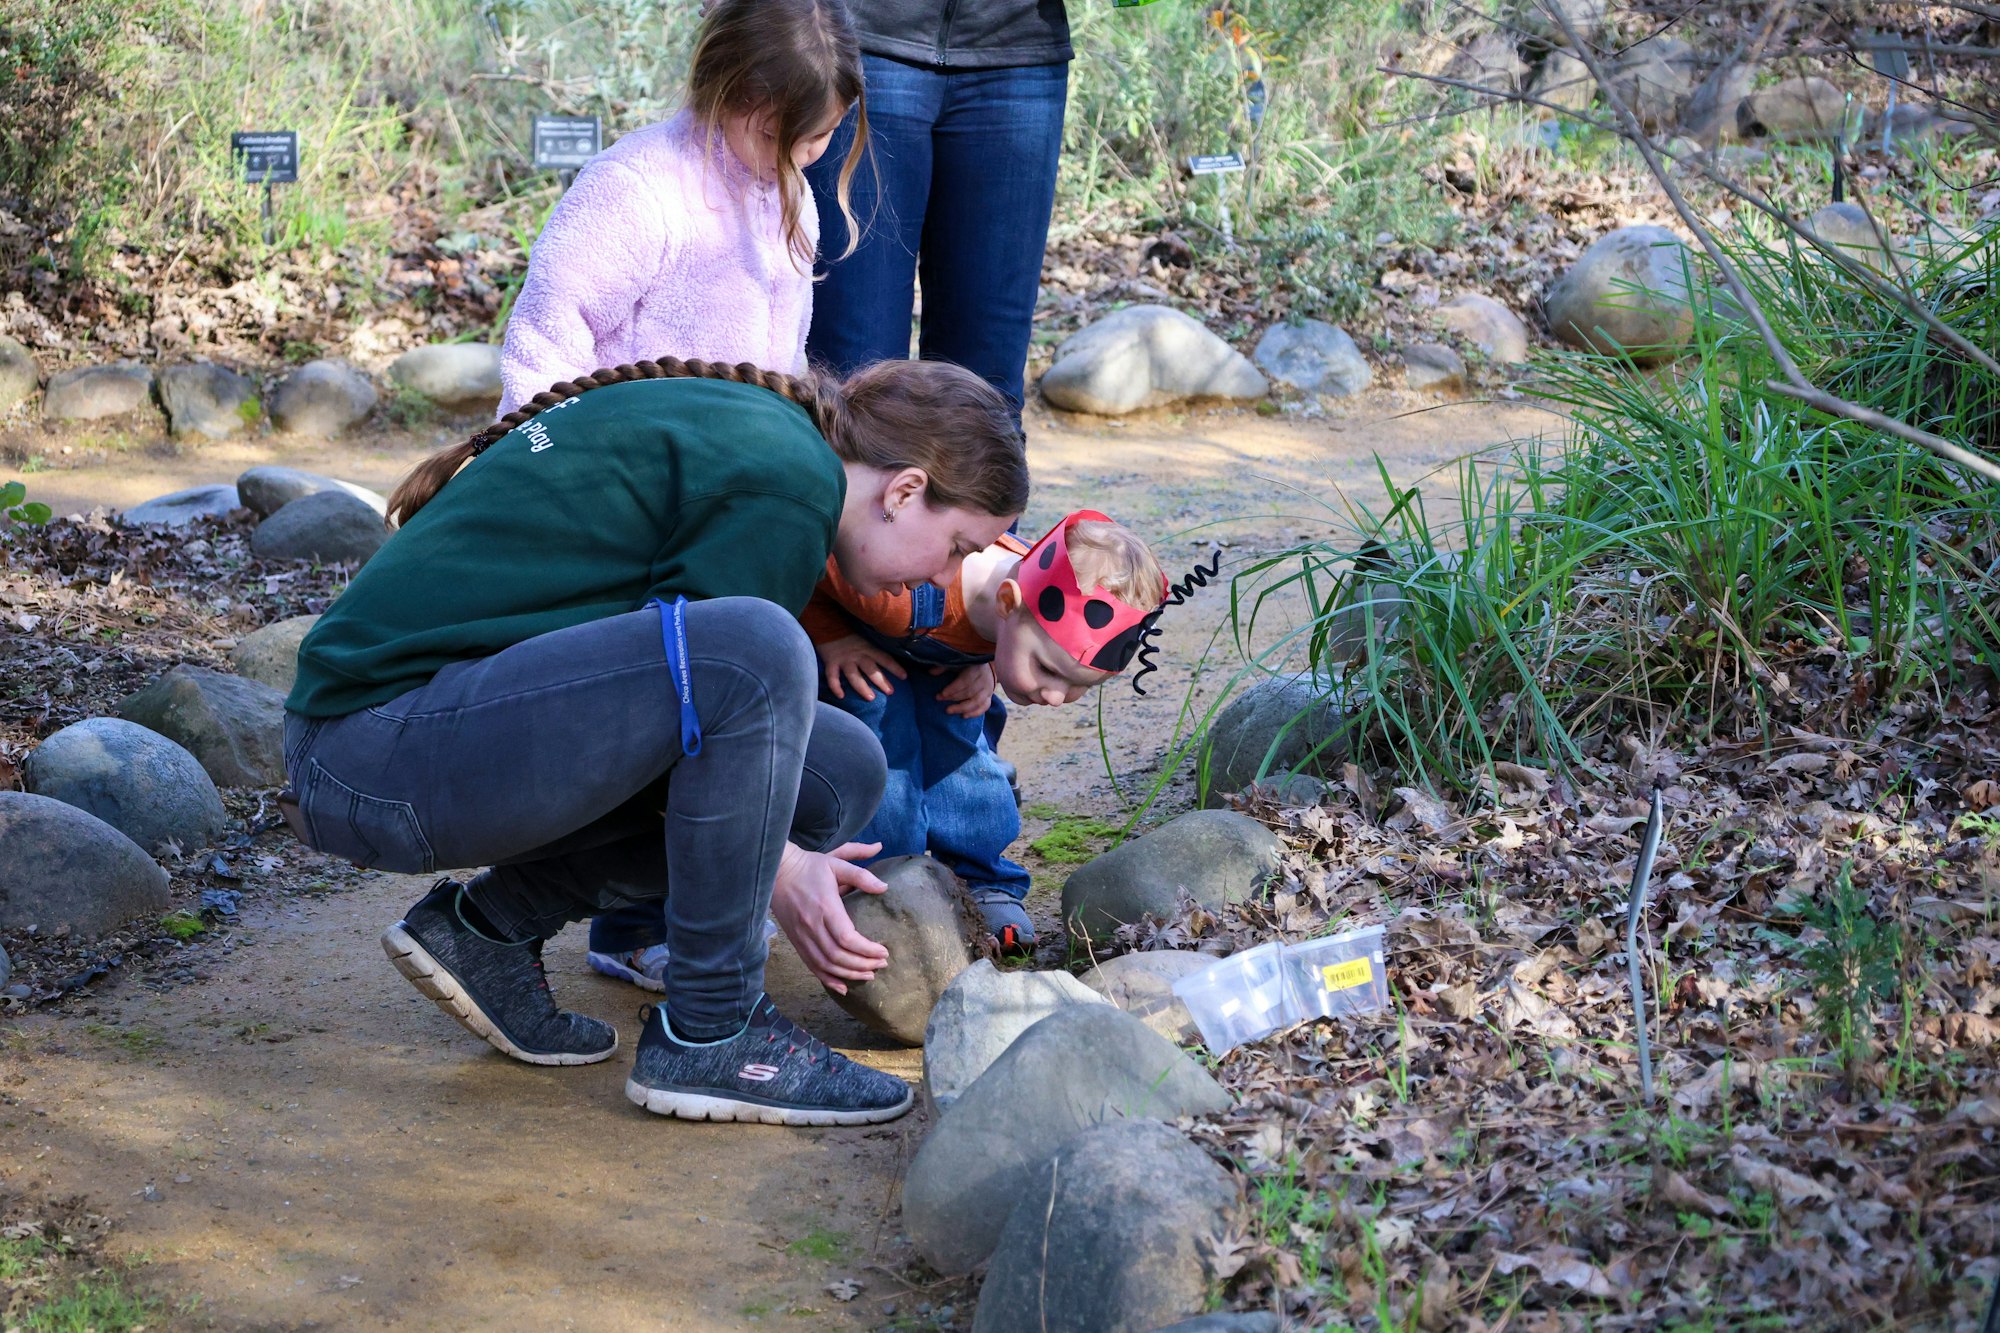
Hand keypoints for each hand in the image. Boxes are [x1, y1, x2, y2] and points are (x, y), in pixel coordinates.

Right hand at [769, 841, 888, 992]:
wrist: (777, 871)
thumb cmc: (810, 867)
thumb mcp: (837, 864)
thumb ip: (861, 876)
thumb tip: (884, 887)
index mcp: (825, 908)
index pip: (847, 938)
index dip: (867, 950)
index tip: (884, 952)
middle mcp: (812, 926)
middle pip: (838, 956)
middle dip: (863, 965)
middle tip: (882, 965)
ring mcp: (802, 936)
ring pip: (826, 965)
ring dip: (849, 974)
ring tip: (869, 975)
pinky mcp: (796, 942)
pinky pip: (812, 966)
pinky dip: (828, 979)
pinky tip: (843, 986)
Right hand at [817, 634, 906, 701]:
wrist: (827, 624)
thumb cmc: (847, 634)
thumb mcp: (863, 639)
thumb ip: (872, 650)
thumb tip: (886, 661)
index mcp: (867, 648)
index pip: (884, 658)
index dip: (895, 667)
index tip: (904, 677)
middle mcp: (857, 655)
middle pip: (871, 670)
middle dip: (881, 681)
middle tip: (890, 692)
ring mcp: (844, 660)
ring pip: (854, 676)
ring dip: (863, 687)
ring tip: (871, 698)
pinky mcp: (831, 663)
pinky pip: (832, 677)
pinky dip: (836, 687)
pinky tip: (841, 696)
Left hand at [936, 661, 995, 718]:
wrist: (986, 668)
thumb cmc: (968, 666)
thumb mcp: (957, 663)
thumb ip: (944, 667)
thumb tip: (930, 672)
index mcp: (975, 669)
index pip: (964, 681)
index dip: (952, 689)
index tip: (940, 695)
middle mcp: (983, 680)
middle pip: (969, 692)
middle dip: (953, 698)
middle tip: (940, 701)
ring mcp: (988, 690)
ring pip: (976, 701)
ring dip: (962, 708)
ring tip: (949, 711)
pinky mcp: (989, 697)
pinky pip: (984, 707)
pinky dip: (974, 713)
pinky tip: (963, 716)